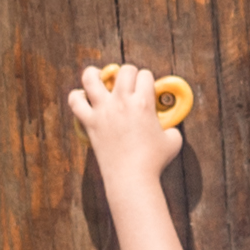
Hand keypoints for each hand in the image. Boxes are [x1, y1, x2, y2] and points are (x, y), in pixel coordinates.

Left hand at [68, 60, 183, 183]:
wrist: (131, 178)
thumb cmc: (153, 161)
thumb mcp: (173, 140)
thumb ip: (171, 127)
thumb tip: (169, 127)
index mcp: (143, 103)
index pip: (145, 75)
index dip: (147, 80)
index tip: (147, 89)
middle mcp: (121, 102)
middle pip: (124, 70)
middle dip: (129, 73)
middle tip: (129, 85)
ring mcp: (103, 111)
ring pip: (91, 78)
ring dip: (95, 74)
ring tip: (99, 77)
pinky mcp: (89, 123)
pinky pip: (75, 102)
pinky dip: (77, 97)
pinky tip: (84, 99)